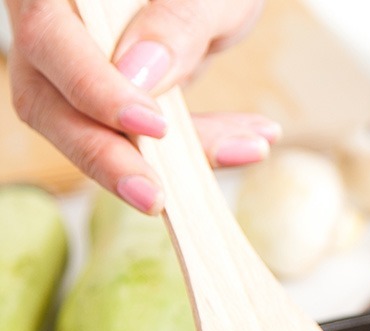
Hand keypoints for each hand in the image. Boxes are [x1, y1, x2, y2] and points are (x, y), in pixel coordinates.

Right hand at [4, 0, 275, 212]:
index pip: (48, 38)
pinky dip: (198, 144)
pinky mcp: (113, 94)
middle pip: (48, 101)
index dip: (93, 89)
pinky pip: (138, 134)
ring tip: (247, 150)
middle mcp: (52, 24)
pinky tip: (249, 142)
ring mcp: (77, 64)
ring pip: (93, 130)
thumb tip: (139, 72)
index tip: (153, 126)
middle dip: (108, 157)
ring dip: (172, 159)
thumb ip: (177, 19)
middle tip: (157, 198)